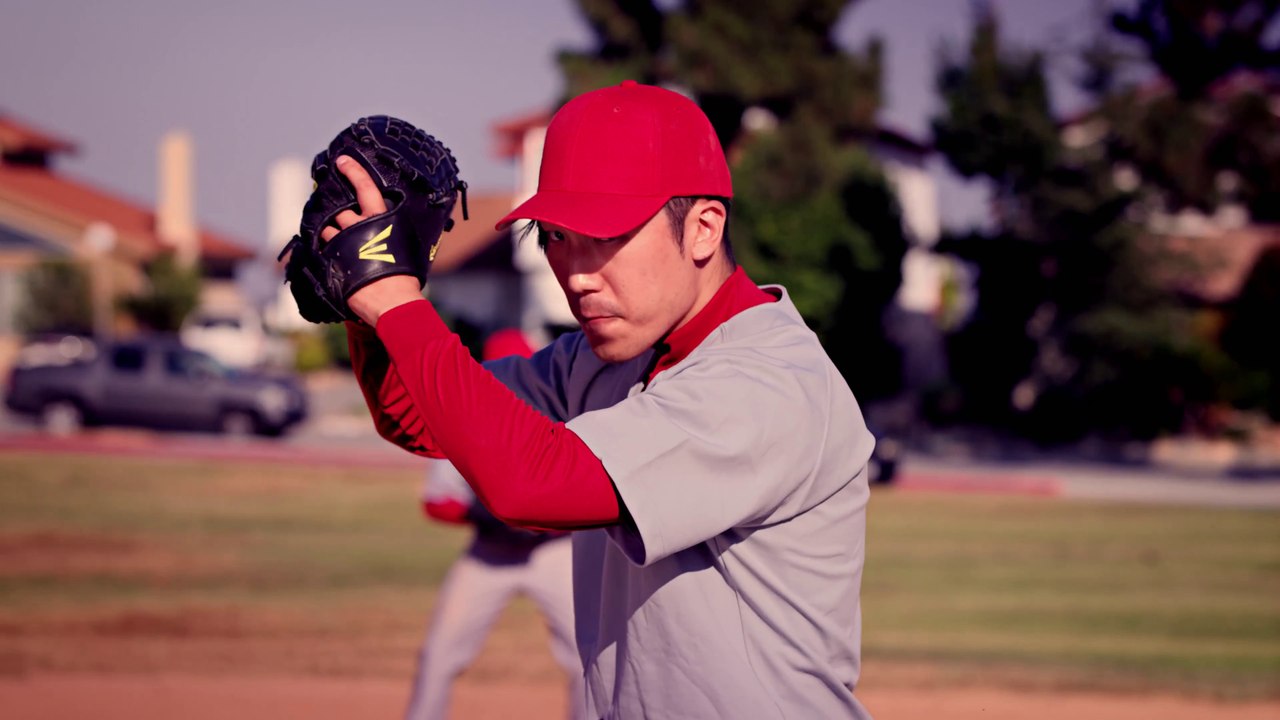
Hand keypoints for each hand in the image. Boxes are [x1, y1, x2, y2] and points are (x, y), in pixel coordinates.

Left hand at [325, 155, 425, 325]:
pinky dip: (323, 251)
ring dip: (330, 234)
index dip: (352, 171)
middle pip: (341, 211)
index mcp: (380, 218)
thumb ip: (403, 234)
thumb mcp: (411, 247)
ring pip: (328, 230)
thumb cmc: (406, 276)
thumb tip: (415, 228)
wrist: (390, 300)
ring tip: (338, 246)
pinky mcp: (330, 259)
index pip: (364, 187)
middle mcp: (357, 225)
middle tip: (340, 220)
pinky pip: (321, 250)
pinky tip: (328, 258)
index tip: (341, 161)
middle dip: (339, 215)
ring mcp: (341, 242)